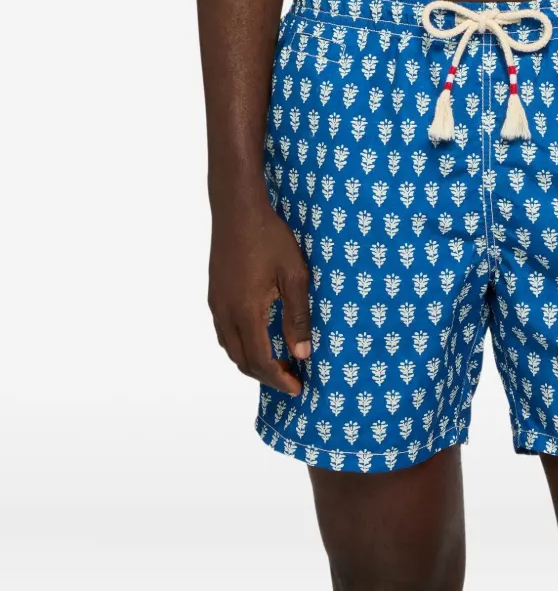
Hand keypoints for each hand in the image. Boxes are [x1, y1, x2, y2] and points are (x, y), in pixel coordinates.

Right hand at [208, 196, 311, 394]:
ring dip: (252, 361)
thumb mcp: (294, 275)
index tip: (298, 387)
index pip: (260, 361)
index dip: (279, 379)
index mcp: (246, 312)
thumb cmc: (270, 238)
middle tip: (291, 378)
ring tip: (278, 362)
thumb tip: (303, 353)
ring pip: (230, 348)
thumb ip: (298, 316)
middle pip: (242, 360)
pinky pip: (225, 332)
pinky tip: (259, 336)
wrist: (237, 210)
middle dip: (266, 375)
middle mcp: (225, 313)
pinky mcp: (215, 294)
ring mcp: (216, 304)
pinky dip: (241, 344)